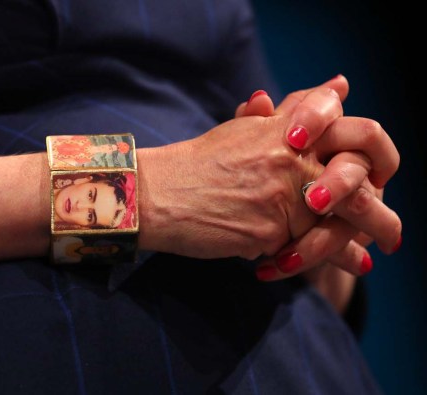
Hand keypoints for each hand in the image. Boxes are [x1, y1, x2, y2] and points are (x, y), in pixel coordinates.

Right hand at [137, 76, 400, 270]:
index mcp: (288, 131)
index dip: (372, 160)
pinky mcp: (267, 234)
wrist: (155, 193)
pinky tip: (302, 269)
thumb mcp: (247, 130)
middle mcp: (291, 160)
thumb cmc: (197, 162)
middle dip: (377, 214)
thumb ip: (296, 111)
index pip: (355, 138)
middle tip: (392, 235)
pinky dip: (302, 262)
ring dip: (349, 247)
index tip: (378, 179)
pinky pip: (297, 252)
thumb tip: (340, 85)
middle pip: (355, 186)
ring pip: (331, 227)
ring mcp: (281, 198)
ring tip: (363, 261)